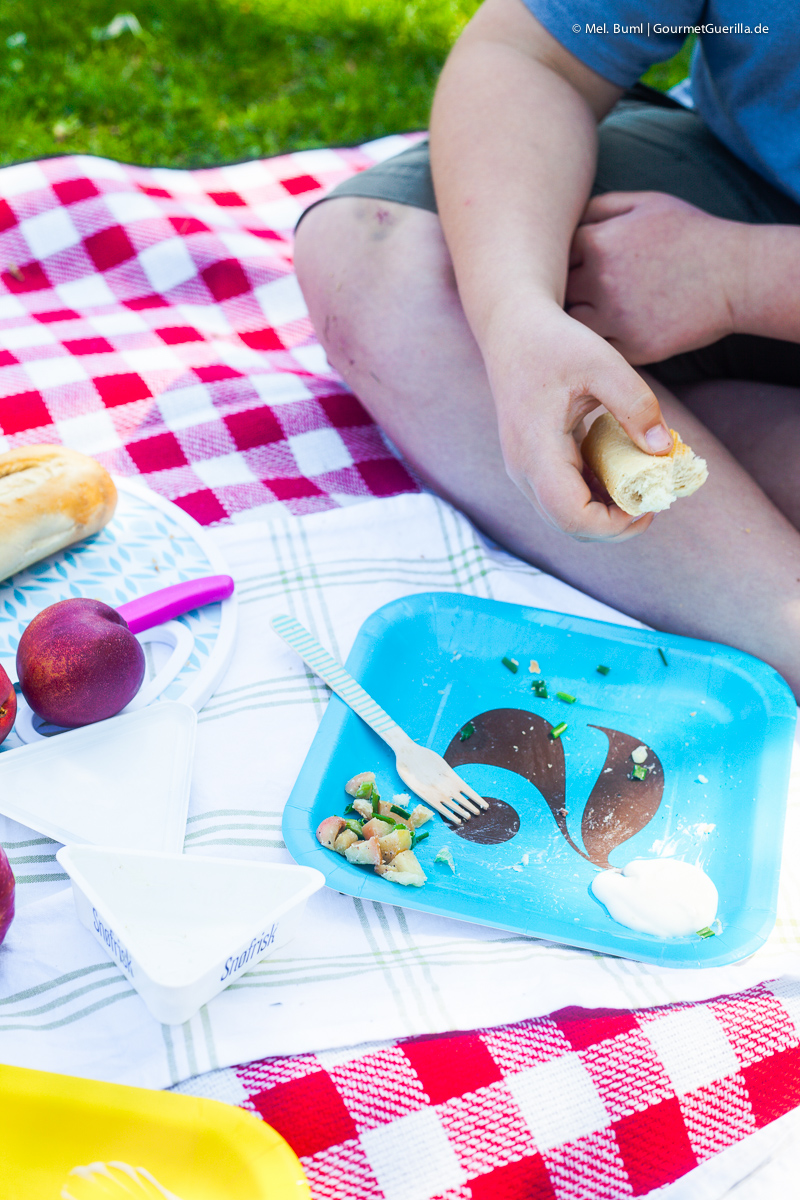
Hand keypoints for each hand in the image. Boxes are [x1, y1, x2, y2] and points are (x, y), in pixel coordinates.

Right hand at [485, 299, 671, 539]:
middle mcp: (525, 471)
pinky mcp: (535, 466)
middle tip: (656, 501)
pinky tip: (624, 474)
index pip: (571, 516)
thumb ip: (636, 405)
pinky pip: (566, 497)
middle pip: (571, 526)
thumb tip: (664, 450)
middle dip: (616, 525)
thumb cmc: (554, 342)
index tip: (649, 505)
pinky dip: (597, 496)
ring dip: (608, 512)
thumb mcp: (602, 363)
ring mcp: (526, 471)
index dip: (613, 524)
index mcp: (536, 450)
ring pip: (568, 516)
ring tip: (644, 487)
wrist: (512, 331)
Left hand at [566, 192, 742, 363]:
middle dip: (568, 292)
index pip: (557, 257)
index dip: (566, 263)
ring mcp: (615, 318)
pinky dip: (600, 344)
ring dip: (579, 322)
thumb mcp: (647, 204)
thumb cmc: (691, 235)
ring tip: (597, 314)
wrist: (736, 276)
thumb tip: (567, 221)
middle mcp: (599, 280)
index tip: (580, 267)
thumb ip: (601, 207)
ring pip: (572, 326)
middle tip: (584, 293)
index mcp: (598, 241)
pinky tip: (614, 333)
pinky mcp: (632, 348)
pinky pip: (598, 350)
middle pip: (559, 292)